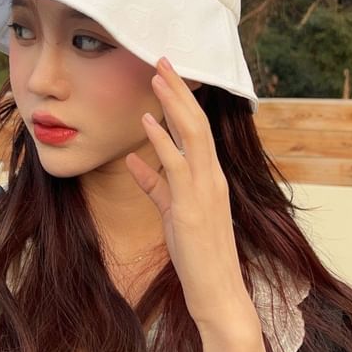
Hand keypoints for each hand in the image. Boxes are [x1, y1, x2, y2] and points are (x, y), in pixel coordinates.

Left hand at [125, 56, 252, 331]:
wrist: (218, 292)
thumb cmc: (197, 254)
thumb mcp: (173, 213)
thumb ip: (154, 185)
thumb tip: (133, 162)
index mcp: (211, 177)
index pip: (197, 129)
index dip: (182, 100)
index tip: (166, 76)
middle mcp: (213, 177)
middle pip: (197, 122)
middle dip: (179, 89)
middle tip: (162, 59)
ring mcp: (206, 190)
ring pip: (192, 135)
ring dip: (173, 103)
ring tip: (157, 76)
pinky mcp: (192, 208)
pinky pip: (177, 166)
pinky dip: (162, 140)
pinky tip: (148, 120)